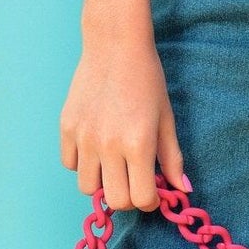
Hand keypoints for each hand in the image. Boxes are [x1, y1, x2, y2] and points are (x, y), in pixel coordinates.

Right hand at [60, 30, 187, 212]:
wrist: (115, 46)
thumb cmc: (146, 80)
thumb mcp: (165, 118)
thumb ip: (172, 157)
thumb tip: (182, 189)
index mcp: (138, 144)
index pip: (141, 198)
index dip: (150, 201)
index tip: (153, 192)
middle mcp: (108, 145)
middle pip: (115, 200)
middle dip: (128, 197)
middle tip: (134, 181)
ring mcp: (84, 137)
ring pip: (88, 187)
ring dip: (103, 182)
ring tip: (113, 164)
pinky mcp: (66, 127)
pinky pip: (70, 164)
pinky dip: (83, 164)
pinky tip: (95, 148)